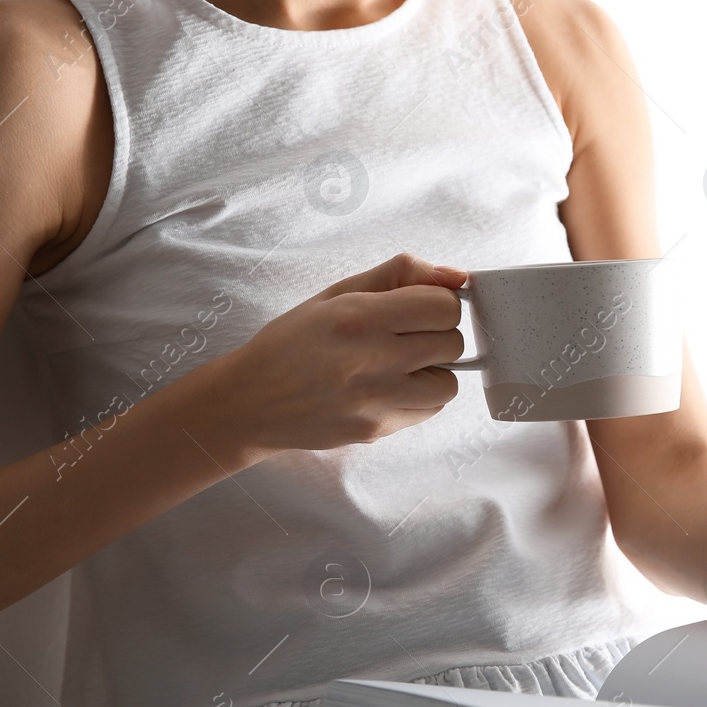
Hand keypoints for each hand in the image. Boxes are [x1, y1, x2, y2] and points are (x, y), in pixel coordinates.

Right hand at [211, 254, 466, 453]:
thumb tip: (456, 276)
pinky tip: (390, 388)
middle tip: (405, 337)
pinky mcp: (376, 430)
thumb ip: (398, 275)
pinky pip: (429, 412)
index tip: (420, 309)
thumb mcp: (337, 294)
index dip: (438, 304)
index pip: (444, 306)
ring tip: (400, 366)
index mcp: (359, 317)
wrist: (250, 401)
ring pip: (449, 384)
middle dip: (436, 335)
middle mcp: (371, 360)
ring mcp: (375, 401)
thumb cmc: (292, 342)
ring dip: (434, 372)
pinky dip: (420, 399)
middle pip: (452, 343)